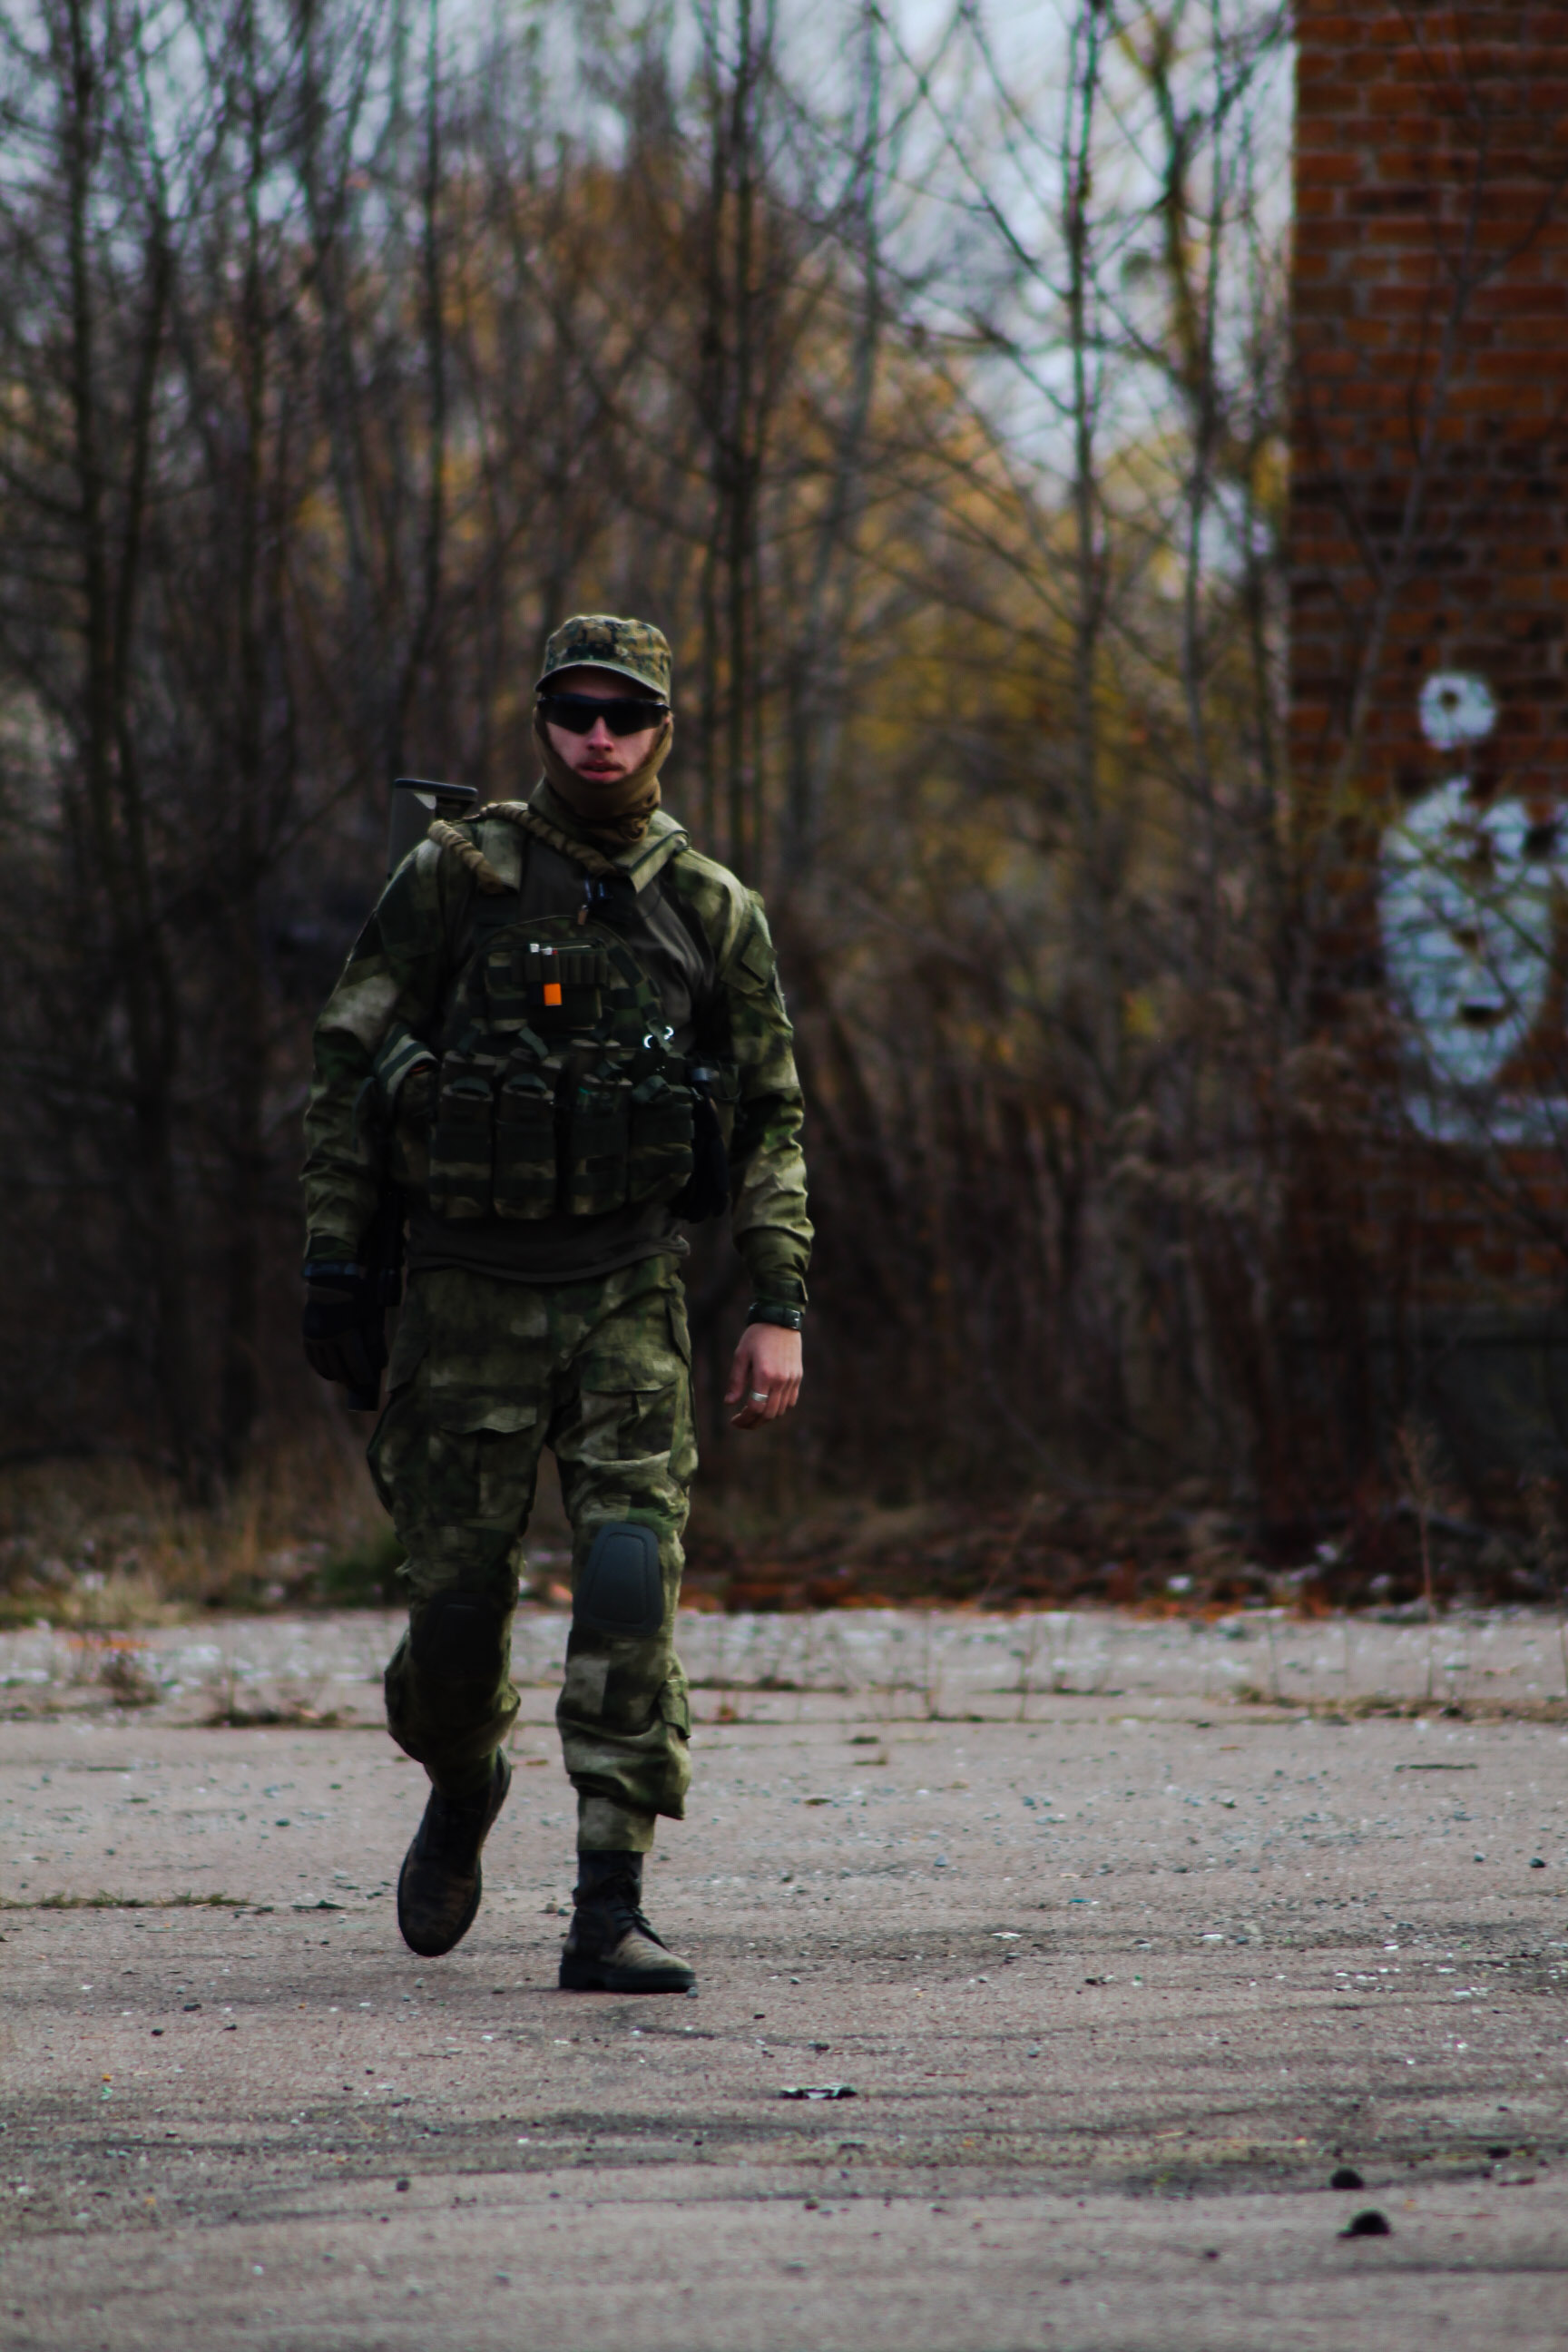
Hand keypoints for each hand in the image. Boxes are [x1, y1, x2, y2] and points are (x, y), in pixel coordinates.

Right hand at [302, 1263, 386, 1392]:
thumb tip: (379, 1363)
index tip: (369, 1383)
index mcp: (345, 1333)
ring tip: (344, 1379)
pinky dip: (320, 1367)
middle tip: (358, 1386)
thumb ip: (374, 1340)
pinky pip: (312, 1358)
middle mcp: (327, 1338)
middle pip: (338, 1369)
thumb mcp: (370, 1314)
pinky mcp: (306, 1334)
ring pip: (323, 1366)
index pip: (355, 1364)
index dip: (363, 1377)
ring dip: (334, 1375)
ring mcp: (314, 1337)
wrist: (330, 1279)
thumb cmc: (356, 1295)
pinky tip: (329, 1371)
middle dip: (349, 1380)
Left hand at [725, 1323, 802, 1429]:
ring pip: (780, 1410)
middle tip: (741, 1423)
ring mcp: (791, 1379)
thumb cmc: (757, 1336)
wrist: (781, 1320)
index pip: (755, 1407)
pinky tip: (767, 1406)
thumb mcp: (741, 1356)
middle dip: (753, 1423)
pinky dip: (779, 1409)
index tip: (733, 1421)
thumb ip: (735, 1381)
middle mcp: (781, 1380)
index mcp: (764, 1374)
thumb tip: (729, 1403)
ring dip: (765, 1418)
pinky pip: (790, 1401)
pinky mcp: (797, 1377)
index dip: (744, 1419)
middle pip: (768, 1413)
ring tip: (752, 1416)